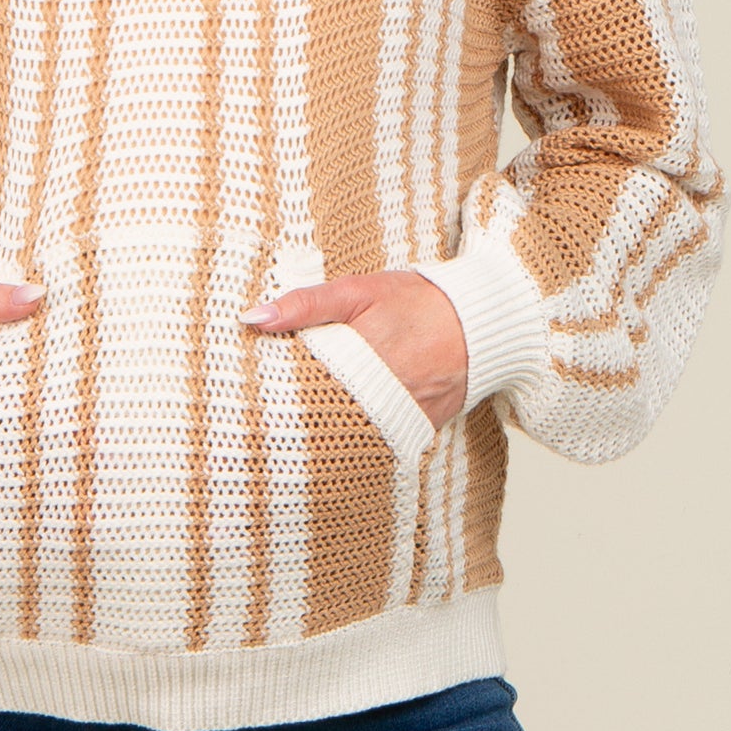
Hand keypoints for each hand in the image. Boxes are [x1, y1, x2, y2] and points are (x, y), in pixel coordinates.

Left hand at [240, 267, 467, 430]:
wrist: (477, 321)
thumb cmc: (415, 301)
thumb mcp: (356, 291)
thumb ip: (304, 304)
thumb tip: (253, 319)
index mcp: (358, 362)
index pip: (302, 390)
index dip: (277, 395)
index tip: (254, 396)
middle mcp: (382, 397)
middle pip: (323, 419)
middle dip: (297, 418)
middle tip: (264, 421)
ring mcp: (403, 417)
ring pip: (350, 433)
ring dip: (327, 429)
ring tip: (299, 426)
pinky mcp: (420, 429)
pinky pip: (381, 439)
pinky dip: (360, 432)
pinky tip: (341, 426)